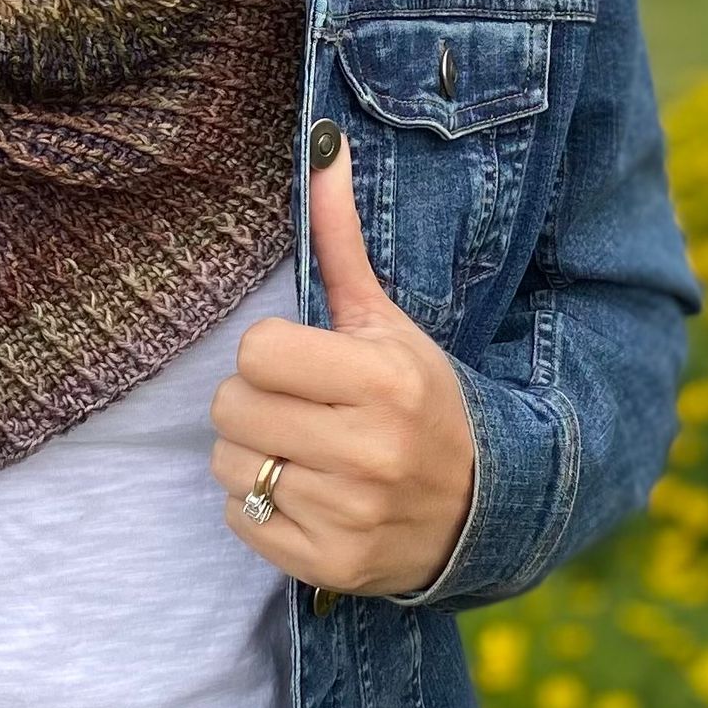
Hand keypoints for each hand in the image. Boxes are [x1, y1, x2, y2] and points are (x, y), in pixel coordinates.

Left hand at [208, 124, 475, 598]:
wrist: (480, 506)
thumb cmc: (420, 396)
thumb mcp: (387, 319)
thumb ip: (341, 239)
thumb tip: (323, 141)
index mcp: (381, 378)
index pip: (257, 351)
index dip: (271, 353)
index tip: (305, 361)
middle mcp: (368, 449)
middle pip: (232, 408)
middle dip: (254, 402)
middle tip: (297, 406)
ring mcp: (349, 514)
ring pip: (228, 466)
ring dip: (251, 454)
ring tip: (300, 450)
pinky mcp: (331, 566)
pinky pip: (240, 522)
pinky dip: (259, 507)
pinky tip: (306, 493)